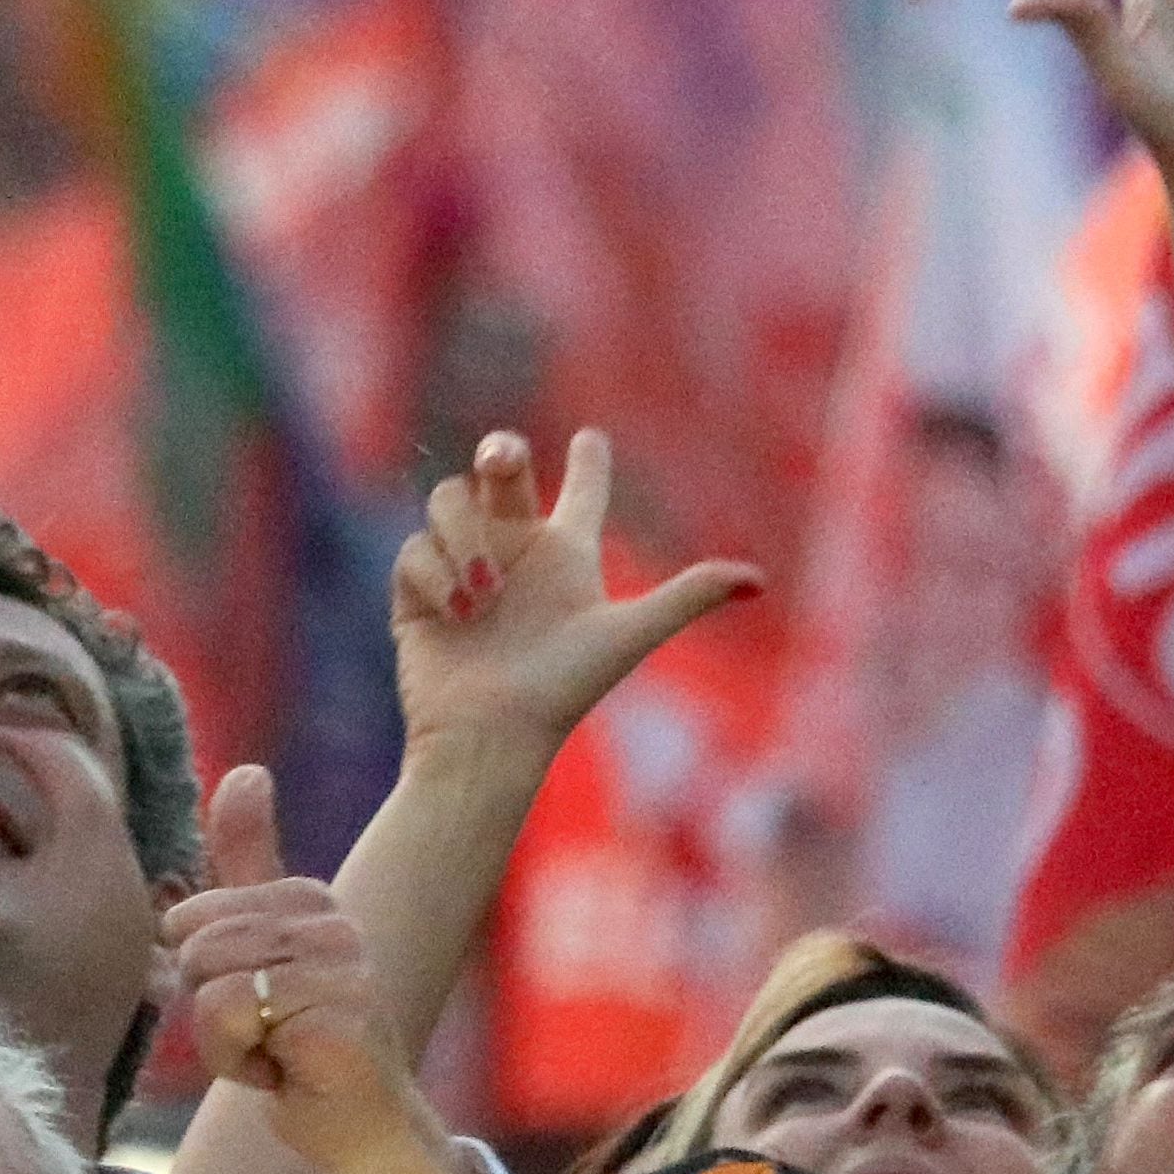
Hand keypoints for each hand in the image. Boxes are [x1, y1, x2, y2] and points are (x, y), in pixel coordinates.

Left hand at [163, 766, 481, 1173]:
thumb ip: (249, 864)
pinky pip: (227, 1021)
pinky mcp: (335, 1022)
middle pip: (192, 947)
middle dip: (208, 1011)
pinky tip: (287, 1077)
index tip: (258, 1008)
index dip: (204, 979)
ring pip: (205, 985)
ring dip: (223, 1044)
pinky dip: (240, 1066)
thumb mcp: (267, 949)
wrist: (366, 1132)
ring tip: (277, 1056)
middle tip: (265, 1039)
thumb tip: (247, 768)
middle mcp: (333, 924)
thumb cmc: (307, 1046)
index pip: (190, 919)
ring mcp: (340, 973)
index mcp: (312, 898)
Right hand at [393, 431, 760, 771]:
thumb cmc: (561, 690)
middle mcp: (516, 554)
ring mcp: (462, 568)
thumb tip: (758, 580)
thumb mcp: (627, 635)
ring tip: (486, 595)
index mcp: (567, 557)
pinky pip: (415, 550)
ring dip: (466, 538)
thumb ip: (688, 597)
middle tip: (505, 459)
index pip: (582, 495)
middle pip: (502, 471)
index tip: (594, 438)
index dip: (590, 464)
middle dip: (500, 451)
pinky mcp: (417, 592)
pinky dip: (437, 577)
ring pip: (450, 501)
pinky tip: (459, 617)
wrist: (491, 735)